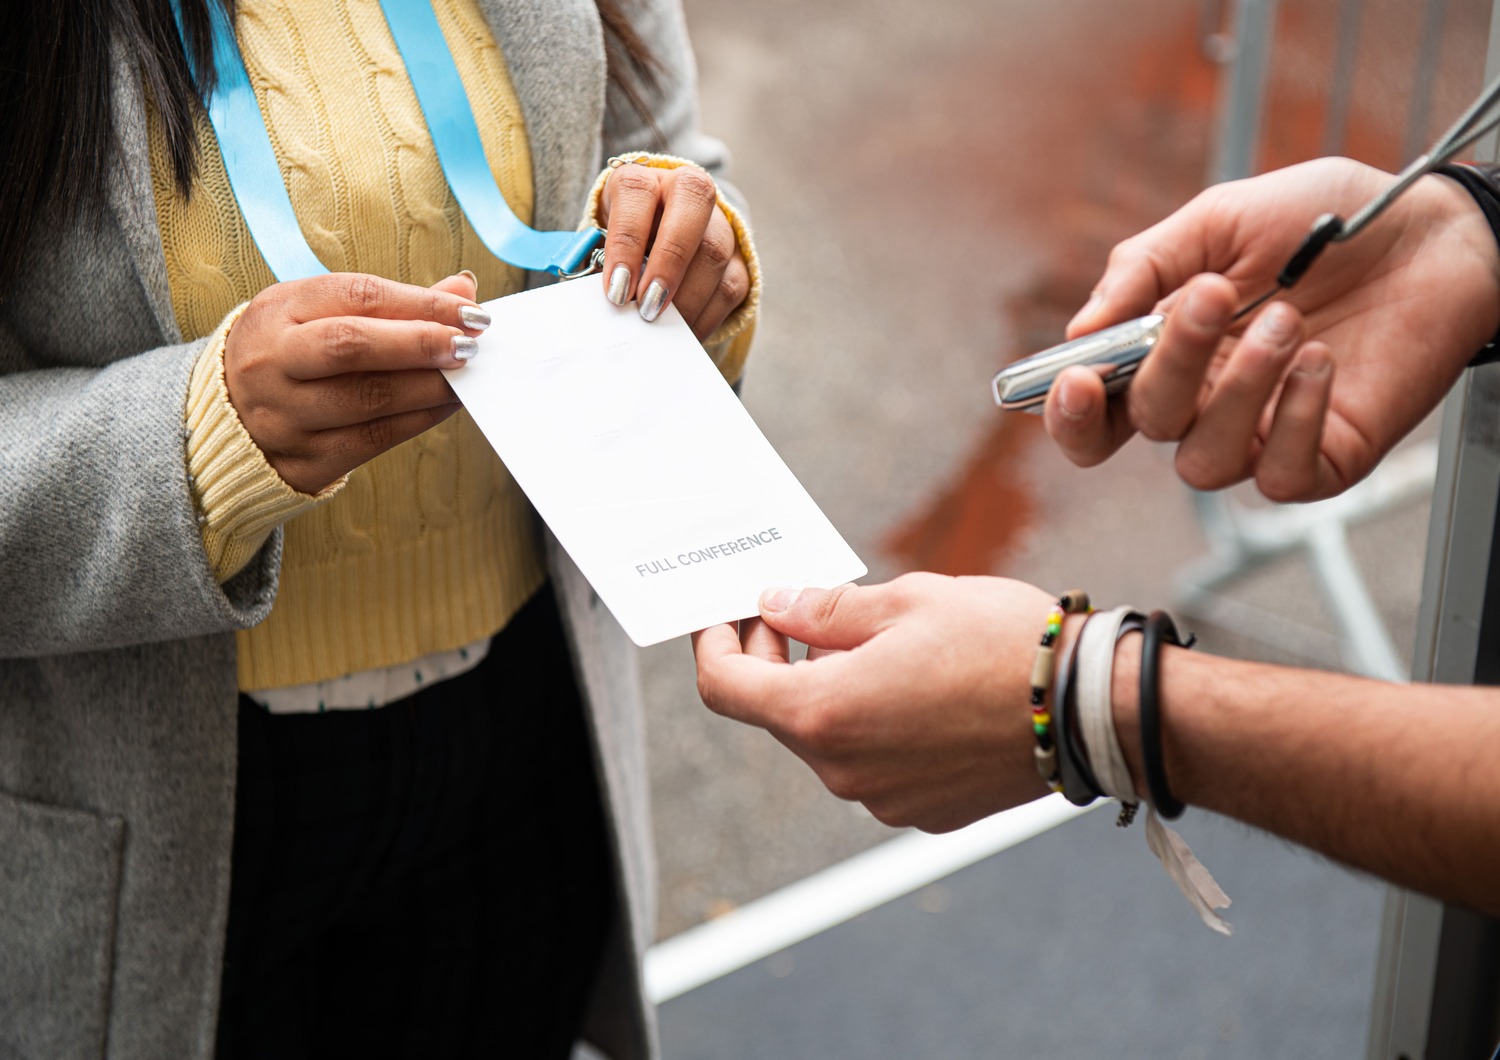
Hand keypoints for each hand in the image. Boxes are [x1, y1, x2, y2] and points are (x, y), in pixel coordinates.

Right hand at [223, 272, 486, 493]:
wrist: (227, 417)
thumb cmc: (293, 353)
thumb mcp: (320, 312)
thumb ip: (391, 303)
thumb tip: (463, 288)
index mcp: (277, 311)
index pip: (355, 297)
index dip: (419, 302)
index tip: (469, 310)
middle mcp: (272, 362)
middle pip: (351, 347)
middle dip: (420, 343)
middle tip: (468, 344)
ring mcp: (284, 415)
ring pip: (367, 400)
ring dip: (429, 387)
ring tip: (466, 376)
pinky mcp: (303, 460)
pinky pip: (372, 441)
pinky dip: (419, 420)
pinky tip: (445, 405)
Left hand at [598, 161, 749, 338]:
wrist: (657, 240)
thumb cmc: (620, 244)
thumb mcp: (600, 243)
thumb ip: (603, 266)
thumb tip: (614, 305)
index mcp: (643, 178)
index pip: (638, 194)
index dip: (626, 243)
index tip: (616, 290)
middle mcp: (685, 190)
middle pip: (692, 213)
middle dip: (668, 266)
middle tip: (646, 308)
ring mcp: (719, 222)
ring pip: (714, 254)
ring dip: (686, 298)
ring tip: (661, 325)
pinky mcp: (738, 258)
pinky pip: (729, 287)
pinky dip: (704, 316)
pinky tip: (683, 331)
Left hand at [692, 573, 1057, 831]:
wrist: (1093, 709)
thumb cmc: (1004, 645)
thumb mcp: (906, 601)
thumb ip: (824, 610)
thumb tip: (775, 605)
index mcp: (825, 713)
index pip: (725, 687)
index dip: (714, 643)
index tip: (726, 613)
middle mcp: (843, 771)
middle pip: (776, 713)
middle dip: (777, 659)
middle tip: (804, 610)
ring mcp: (883, 801)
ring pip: (826, 739)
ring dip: (829, 690)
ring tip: (878, 643)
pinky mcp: (922, 813)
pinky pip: (872, 765)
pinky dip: (872, 724)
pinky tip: (914, 686)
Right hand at [1046, 158, 1499, 500]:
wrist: (1433, 230)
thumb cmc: (1325, 222)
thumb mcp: (1219, 220)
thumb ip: (1143, 268)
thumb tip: (1079, 332)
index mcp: (1167, 354)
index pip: (1095, 413)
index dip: (1072, 414)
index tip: (1080, 379)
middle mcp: (1204, 403)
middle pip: (1149, 424)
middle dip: (1174, 363)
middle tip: (1218, 295)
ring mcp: (1262, 436)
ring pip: (1206, 461)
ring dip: (1241, 389)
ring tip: (1290, 321)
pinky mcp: (1322, 459)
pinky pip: (1280, 475)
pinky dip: (1293, 419)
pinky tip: (1320, 363)